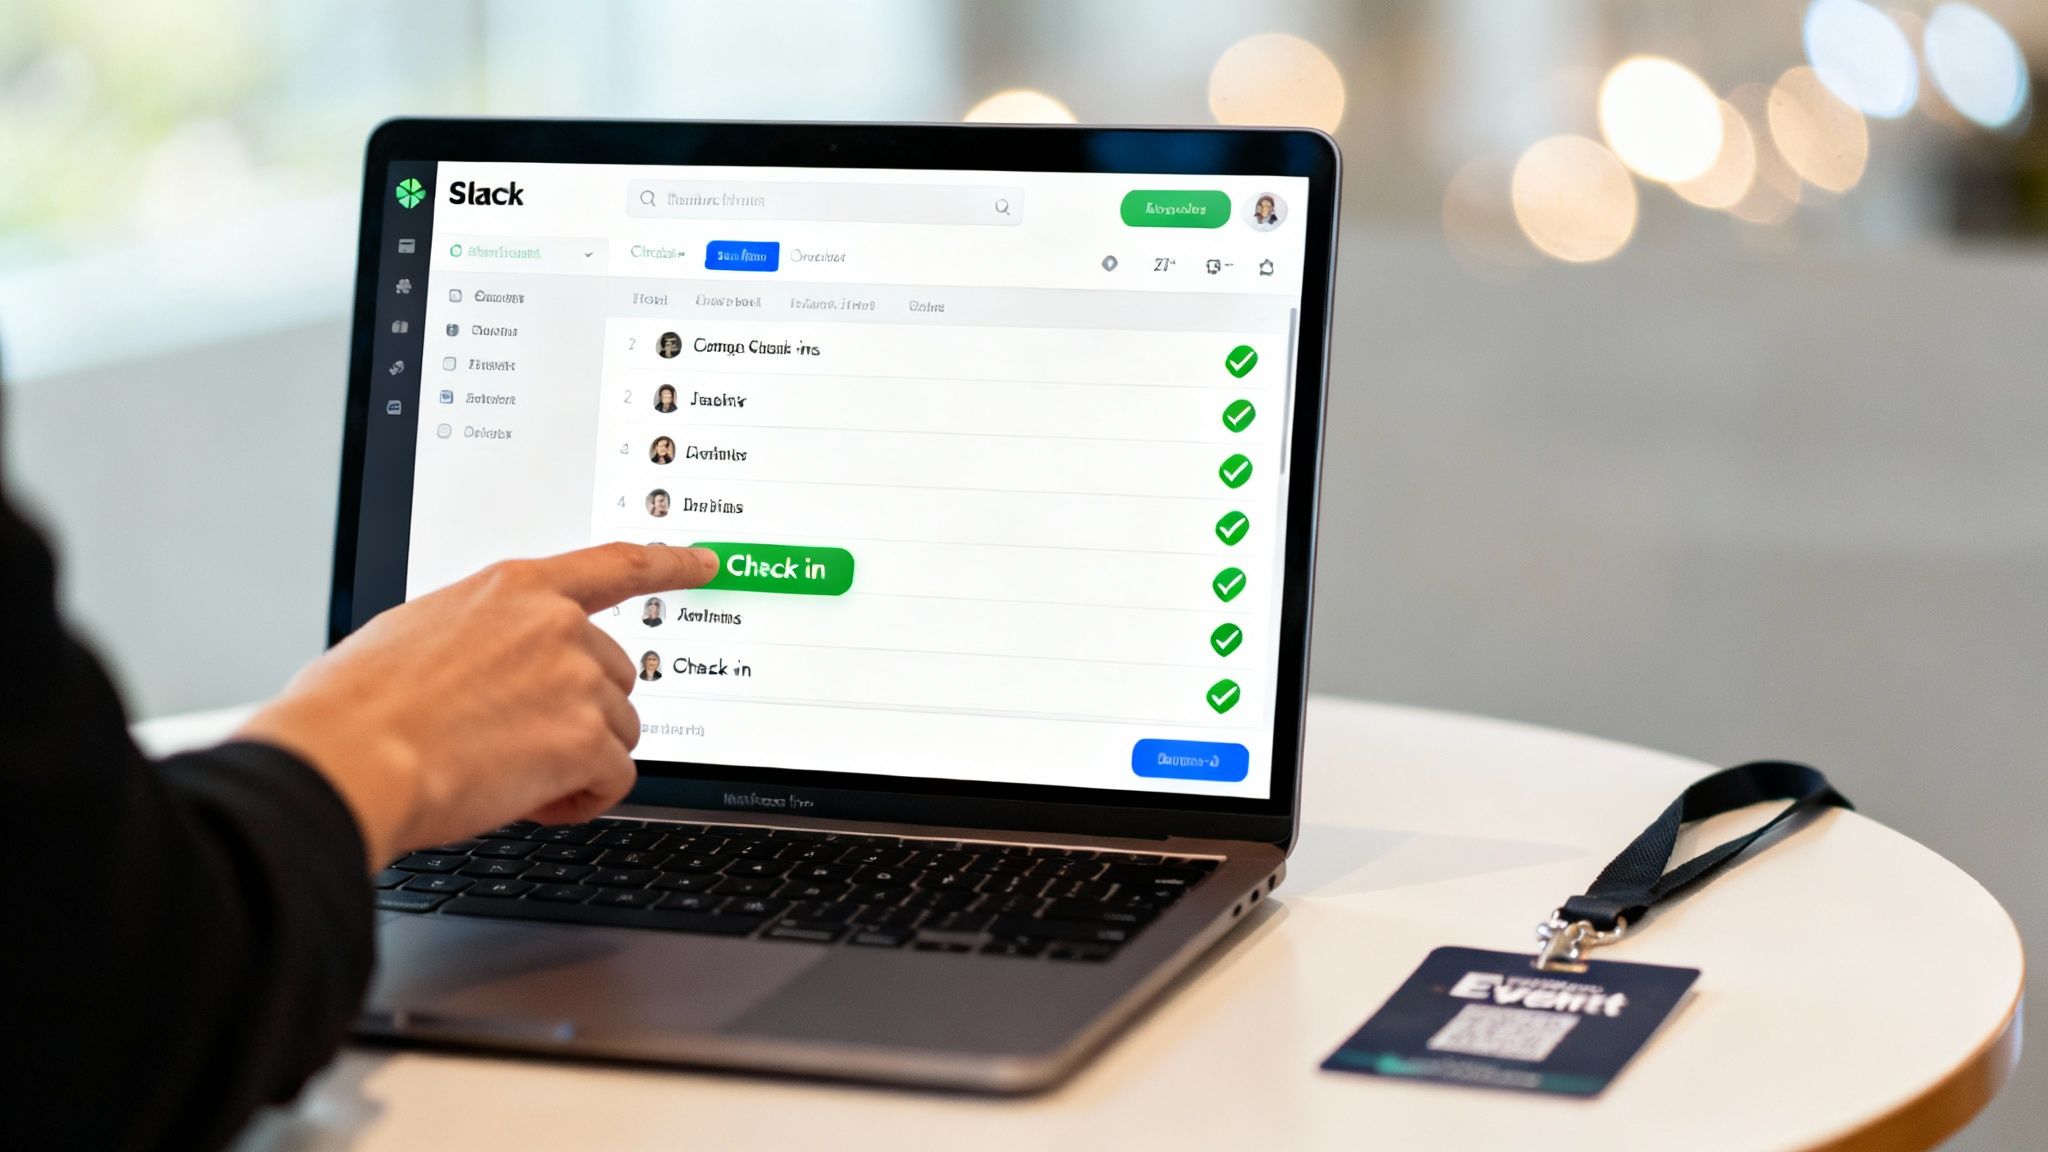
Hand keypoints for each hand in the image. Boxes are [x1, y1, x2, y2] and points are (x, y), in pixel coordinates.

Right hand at [236, 543, 718, 865]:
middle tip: (514, 745)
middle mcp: (557, 625)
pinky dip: (581, 800)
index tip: (704, 562)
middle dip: (578, 717)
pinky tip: (533, 802)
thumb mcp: (418, 631)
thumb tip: (494, 665)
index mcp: (514, 588)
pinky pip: (615, 779)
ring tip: (508, 774)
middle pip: (615, 677)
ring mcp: (576, 679)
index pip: (613, 565)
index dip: (669, 563)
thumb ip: (482, 634)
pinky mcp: (584, 738)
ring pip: (618, 732)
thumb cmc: (357, 706)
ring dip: (577, 761)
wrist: (349, 757)